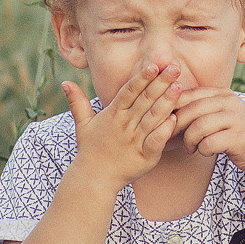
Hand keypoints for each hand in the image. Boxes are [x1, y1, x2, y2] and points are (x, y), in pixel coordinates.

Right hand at [62, 63, 181, 188]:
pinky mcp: (143, 158)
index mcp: (113, 115)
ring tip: (179, 86)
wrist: (93, 179)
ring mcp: (134, 141)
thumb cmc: (90, 149)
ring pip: (152, 118)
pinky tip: (174, 119)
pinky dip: (163, 132)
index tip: (153, 64)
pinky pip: (154, 142)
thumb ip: (77, 102)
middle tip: (174, 67)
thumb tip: (65, 82)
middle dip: (160, 83)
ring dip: (166, 102)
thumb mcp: (82, 124)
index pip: (129, 92)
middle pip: (144, 101)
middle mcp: (124, 125)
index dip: (141, 78)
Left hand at [170, 88, 244, 174]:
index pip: (189, 94)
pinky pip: (210, 143)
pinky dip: (202, 149)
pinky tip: (205, 151)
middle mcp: (230, 102)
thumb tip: (164, 109)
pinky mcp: (239, 138)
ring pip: (199, 127)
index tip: (164, 122)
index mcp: (222, 93)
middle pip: (192, 110)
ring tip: (191, 147)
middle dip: (177, 126)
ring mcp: (236, 119)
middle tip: (173, 138)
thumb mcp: (219, 114)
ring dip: (189, 140)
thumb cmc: (233, 133)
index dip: (172, 108)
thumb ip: (199, 108)